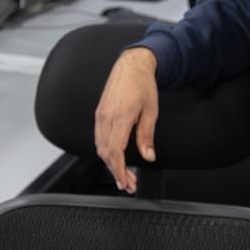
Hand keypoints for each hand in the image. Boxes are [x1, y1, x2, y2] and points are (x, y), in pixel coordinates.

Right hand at [94, 48, 159, 193]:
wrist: (131, 65)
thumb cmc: (143, 85)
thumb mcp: (151, 111)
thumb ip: (147, 136)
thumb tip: (148, 156)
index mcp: (121, 117)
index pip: (115, 151)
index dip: (119, 170)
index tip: (125, 182)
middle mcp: (106, 117)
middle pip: (106, 153)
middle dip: (116, 172)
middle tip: (128, 184)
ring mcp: (100, 115)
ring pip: (100, 147)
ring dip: (110, 164)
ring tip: (123, 174)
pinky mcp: (99, 113)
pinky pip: (98, 138)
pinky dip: (105, 151)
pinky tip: (115, 158)